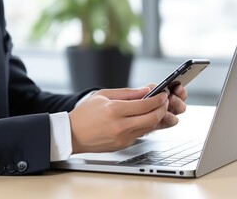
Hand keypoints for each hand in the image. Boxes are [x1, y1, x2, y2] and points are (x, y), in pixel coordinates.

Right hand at [69, 86, 185, 153]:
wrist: (72, 135)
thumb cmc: (84, 114)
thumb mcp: (103, 95)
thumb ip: (127, 93)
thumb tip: (146, 90)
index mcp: (114, 110)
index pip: (145, 104)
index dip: (158, 99)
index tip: (163, 94)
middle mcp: (120, 126)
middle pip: (152, 118)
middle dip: (162, 109)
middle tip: (164, 102)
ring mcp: (122, 138)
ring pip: (149, 127)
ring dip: (157, 117)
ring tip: (157, 108)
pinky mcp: (123, 145)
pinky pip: (141, 134)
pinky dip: (146, 125)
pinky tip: (145, 118)